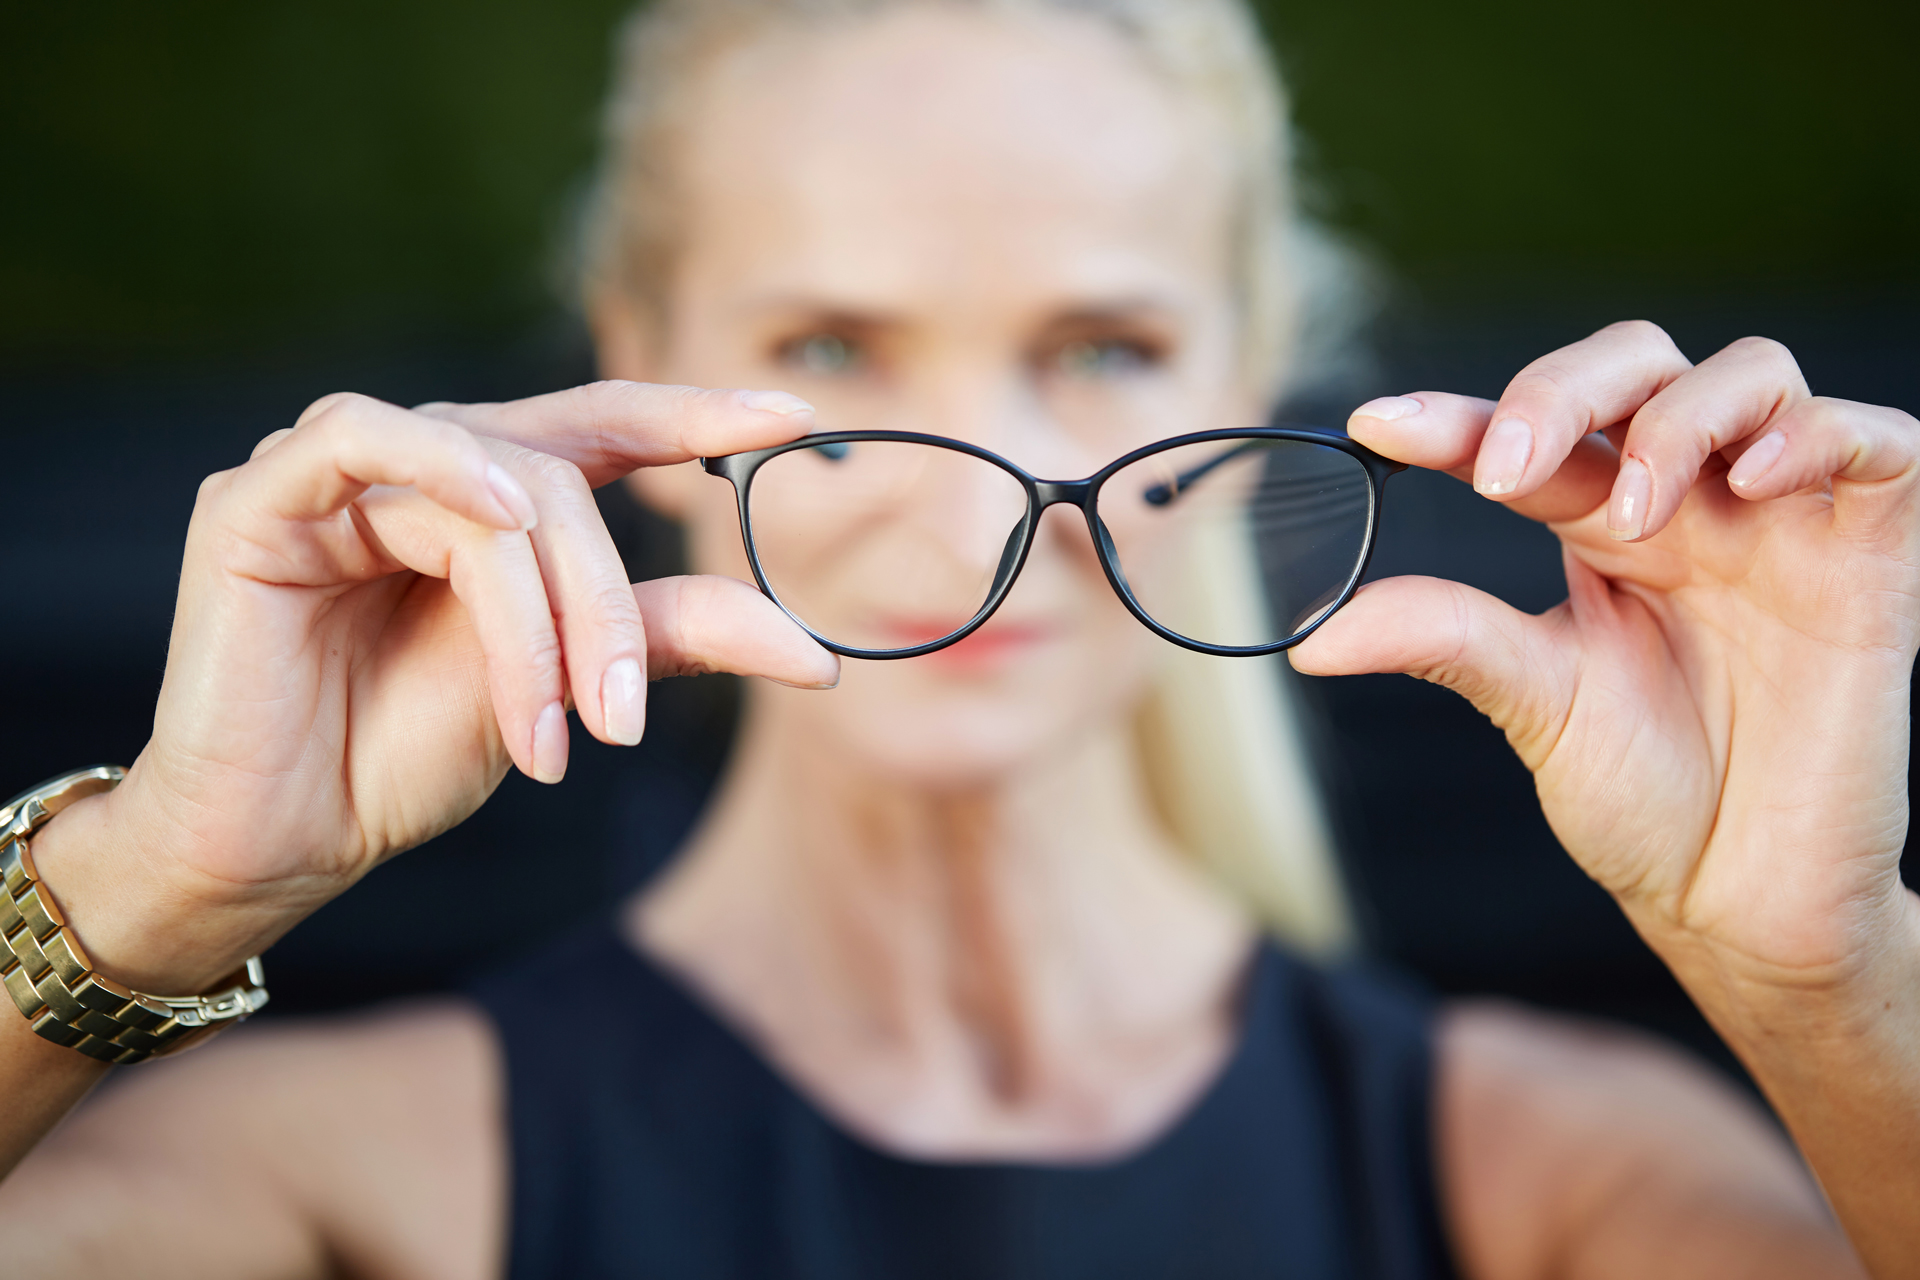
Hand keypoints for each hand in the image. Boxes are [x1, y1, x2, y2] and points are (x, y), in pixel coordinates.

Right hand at [32, 380, 837, 992]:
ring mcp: (342, 473)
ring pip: (490, 485)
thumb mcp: (569, 690)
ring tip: (555, 720)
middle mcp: (426, 469)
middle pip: (562, 477)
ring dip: (539, 607)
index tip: (796, 419)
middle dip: (607, 604)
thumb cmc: (410, 752)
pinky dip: (443, 468)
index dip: (697, 415)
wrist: (283, 838)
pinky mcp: (261, 495)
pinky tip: (497, 517)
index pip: (607, 428)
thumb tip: (814, 653)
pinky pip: (361, 437)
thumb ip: (669, 637)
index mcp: (495, 501)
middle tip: (621, 722)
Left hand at [1295, 321, 1919, 1001]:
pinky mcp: (1871, 552)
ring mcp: (1781, 519)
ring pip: (1750, 375)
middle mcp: (1687, 505)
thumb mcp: (1534, 702)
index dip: (1456, 417)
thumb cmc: (1644, 797)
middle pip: (1636, 367)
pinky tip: (1749, 483)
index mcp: (1598, 529)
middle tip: (1504, 467)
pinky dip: (1815, 433)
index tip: (1374, 424)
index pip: (1527, 438)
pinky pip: (1874, 442)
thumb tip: (1311, 635)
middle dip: (1563, 390)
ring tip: (1634, 511)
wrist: (1743, 897)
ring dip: (1678, 419)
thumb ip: (1444, 640)